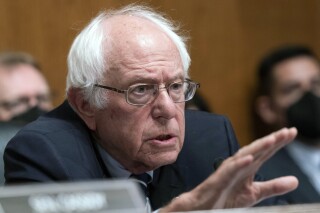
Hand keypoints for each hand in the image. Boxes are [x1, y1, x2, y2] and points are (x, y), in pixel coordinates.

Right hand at [160, 127, 297, 211]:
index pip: (265, 152)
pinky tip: (249, 159)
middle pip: (257, 150)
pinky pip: (229, 171)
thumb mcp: (255, 193)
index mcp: (248, 167)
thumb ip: (273, 186)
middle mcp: (239, 165)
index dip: (279, 142)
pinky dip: (239, 164)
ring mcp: (228, 171)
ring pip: (244, 156)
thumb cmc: (226, 197)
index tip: (292, 132)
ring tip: (272, 140)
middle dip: (272, 140)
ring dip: (258, 148)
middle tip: (288, 131)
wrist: (204, 206)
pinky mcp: (219, 180)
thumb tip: (295, 181)